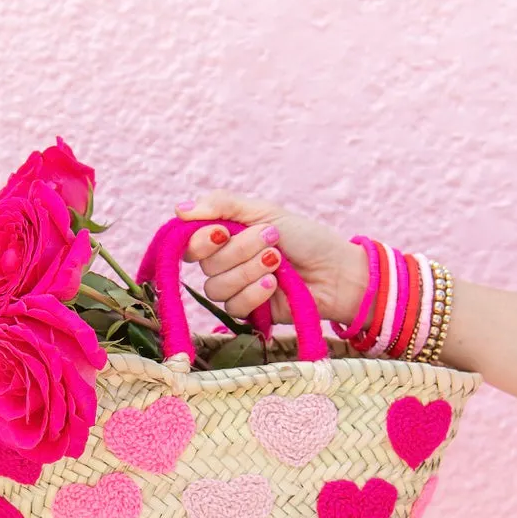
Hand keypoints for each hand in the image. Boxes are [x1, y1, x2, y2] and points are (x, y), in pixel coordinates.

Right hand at [178, 190, 367, 325]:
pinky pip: (234, 307)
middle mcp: (225, 264)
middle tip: (271, 239)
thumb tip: (179, 208)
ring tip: (278, 261)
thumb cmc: (305, 238)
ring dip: (250, 271)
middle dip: (240, 250)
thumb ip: (222, 205)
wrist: (336, 271)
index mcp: (224, 238)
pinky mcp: (248, 312)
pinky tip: (276, 284)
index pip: (190, 243)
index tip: (222, 232)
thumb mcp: (264, 212)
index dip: (201, 241)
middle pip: (206, 265)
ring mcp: (236, 289)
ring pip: (217, 287)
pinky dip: (256, 293)